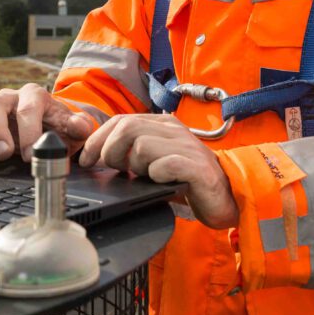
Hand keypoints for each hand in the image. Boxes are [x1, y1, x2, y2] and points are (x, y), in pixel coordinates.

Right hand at [0, 83, 93, 160]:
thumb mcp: (69, 127)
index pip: (29, 107)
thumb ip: (76, 127)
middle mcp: (8, 98)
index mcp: (33, 96)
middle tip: (4, 153)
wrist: (43, 123)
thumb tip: (81, 127)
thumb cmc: (55, 126)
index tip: (30, 153)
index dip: (29, 129)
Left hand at [78, 114, 239, 228]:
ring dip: (136, 167)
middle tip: (116, 169)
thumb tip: (99, 156)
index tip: (86, 158)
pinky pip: (164, 165)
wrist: (227, 196)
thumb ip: (133, 152)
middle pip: (128, 127)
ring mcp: (185, 146)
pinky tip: (161, 182)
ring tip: (146, 178)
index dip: (98, 138)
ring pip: (142, 146)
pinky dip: (156, 175)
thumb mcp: (156, 160)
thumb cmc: (187, 180)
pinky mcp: (195, 166)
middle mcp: (173, 130)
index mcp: (162, 124)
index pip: (121, 119)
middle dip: (111, 150)